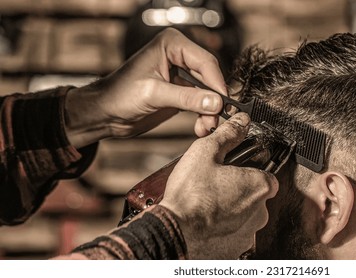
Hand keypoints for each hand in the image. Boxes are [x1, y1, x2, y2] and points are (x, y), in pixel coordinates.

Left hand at [64, 28, 225, 147]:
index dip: (217, 83)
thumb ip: (186, 98)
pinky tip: (201, 127)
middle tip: (215, 120)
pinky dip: (204, 115)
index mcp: (172, 45)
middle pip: (210, 77)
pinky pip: (201, 102)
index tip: (223, 104)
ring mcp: (182, 74)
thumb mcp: (154, 94)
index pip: (205, 62)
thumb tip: (215, 102)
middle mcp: (179, 56)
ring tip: (205, 127)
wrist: (106, 113)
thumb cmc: (119, 94)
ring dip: (210, 111)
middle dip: (214, 101)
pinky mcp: (181, 92)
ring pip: (208, 92)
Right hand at [159, 113, 278, 258]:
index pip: (267, 174)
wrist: (173, 233)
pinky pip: (233, 235)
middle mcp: (260, 213)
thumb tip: (242, 122)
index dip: (250, 170)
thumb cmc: (189, 195)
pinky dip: (222, 229)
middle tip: (215, 186)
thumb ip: (228, 134)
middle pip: (255, 196)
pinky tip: (205, 222)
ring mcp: (248, 234)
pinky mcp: (235, 250)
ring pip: (244, 217)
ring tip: (207, 204)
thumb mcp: (206, 152)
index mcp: (259, 186)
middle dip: (238, 190)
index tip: (235, 170)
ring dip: (230, 211)